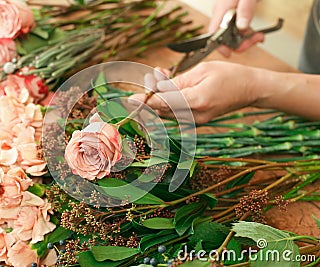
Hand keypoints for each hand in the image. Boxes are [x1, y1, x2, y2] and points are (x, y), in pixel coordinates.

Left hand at [129, 62, 261, 123]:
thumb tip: (156, 88)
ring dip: (158, 98)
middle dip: (150, 96)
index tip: (131, 99)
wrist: (250, 89)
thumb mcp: (201, 71)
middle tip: (147, 81)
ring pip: (166, 113)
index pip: (163, 103)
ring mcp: (196, 121)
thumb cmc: (229, 76)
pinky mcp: (196, 121)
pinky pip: (175, 114)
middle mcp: (195, 116)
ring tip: (160, 77)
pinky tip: (169, 87)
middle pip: (162, 110)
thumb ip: (177, 82)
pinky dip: (168, 103)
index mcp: (196, 101)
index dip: (146, 100)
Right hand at [209, 0, 263, 56]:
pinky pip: (236, 27)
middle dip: (240, 43)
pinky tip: (255, 33)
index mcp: (221, 9)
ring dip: (245, 39)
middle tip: (255, 40)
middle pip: (224, 37)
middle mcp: (221, 12)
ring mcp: (226, 13)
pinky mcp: (233, 12)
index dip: (220, 46)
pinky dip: (246, 33)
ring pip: (231, 34)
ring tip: (258, 37)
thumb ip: (246, 10)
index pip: (214, 34)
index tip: (230, 53)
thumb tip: (241, 29)